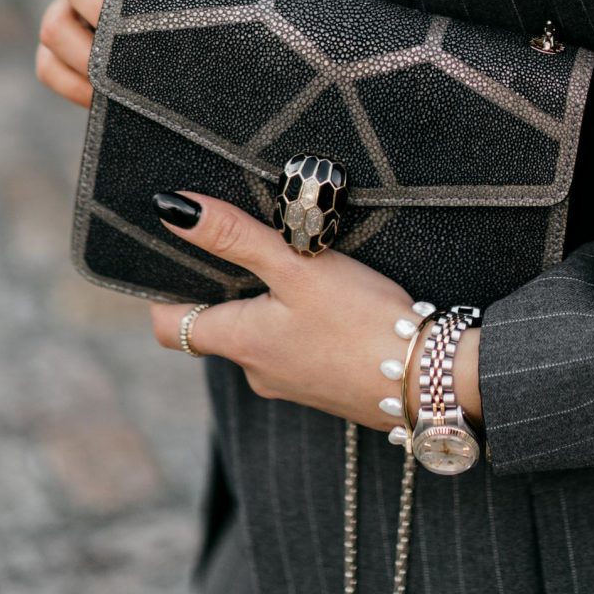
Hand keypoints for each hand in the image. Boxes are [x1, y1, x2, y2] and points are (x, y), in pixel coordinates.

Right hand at [33, 0, 195, 109]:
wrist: (191, 10)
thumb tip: (202, 14)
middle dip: (101, 10)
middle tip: (132, 37)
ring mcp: (68, 8)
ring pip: (53, 25)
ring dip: (84, 53)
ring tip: (116, 74)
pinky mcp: (60, 48)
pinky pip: (47, 65)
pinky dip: (71, 83)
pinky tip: (100, 95)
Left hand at [148, 191, 483, 430]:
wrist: (427, 380)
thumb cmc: (361, 322)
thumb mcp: (298, 266)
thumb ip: (235, 237)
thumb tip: (172, 208)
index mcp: (239, 342)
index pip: (169, 325)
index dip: (165, 290)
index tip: (179, 255)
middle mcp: (256, 371)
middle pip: (218, 325)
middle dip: (229, 285)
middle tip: (251, 242)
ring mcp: (291, 382)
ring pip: (261, 334)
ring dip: (271, 302)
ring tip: (301, 264)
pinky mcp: (324, 385)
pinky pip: (295, 347)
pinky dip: (302, 321)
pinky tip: (334, 300)